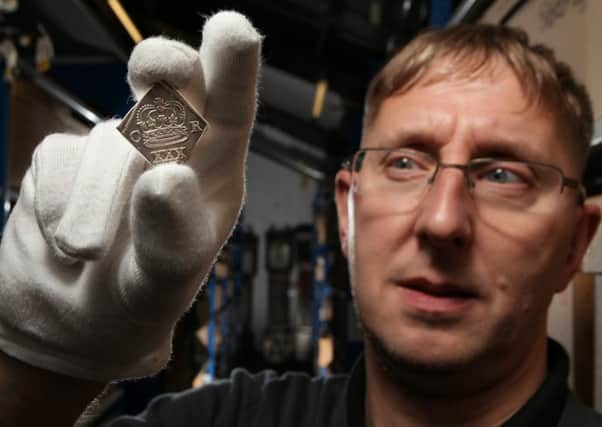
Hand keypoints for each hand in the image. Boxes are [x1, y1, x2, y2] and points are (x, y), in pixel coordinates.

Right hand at [0, 11, 260, 380]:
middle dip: (165, 69)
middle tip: (159, 70)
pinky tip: (66, 240)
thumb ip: (171, 237)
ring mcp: (114, 149)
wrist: (68, 319)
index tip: (232, 30)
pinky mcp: (63, 158)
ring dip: (95, 204)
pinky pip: (56, 162)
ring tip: (89, 253)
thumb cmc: (135, 302)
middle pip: (171, 87)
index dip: (233, 72)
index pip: (229, 115)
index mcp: (212, 175)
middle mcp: (168, 150)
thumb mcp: (162, 284)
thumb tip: (165, 176)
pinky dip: (57, 209)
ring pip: (105, 142)